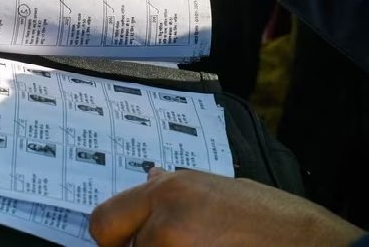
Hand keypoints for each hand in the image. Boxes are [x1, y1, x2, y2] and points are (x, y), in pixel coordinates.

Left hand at [89, 168, 363, 245]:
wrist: (312, 245)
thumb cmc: (273, 219)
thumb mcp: (220, 189)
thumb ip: (177, 189)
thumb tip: (150, 177)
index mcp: (169, 191)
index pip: (105, 218)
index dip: (111, 237)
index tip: (119, 244)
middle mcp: (164, 217)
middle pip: (112, 241)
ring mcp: (174, 246)